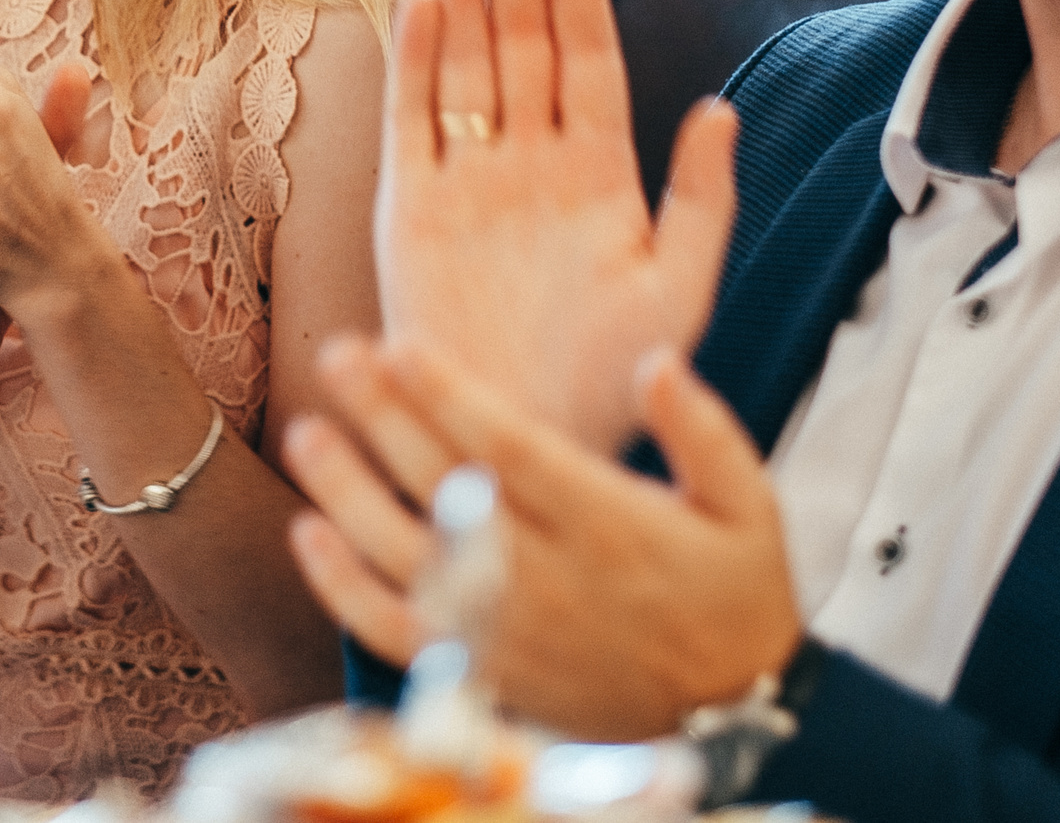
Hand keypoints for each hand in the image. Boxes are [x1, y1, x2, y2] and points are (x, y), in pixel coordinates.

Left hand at [288, 337, 802, 739]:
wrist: (733, 714)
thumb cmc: (735, 593)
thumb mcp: (751, 506)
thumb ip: (704, 431)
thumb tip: (654, 360)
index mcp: (608, 523)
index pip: (512, 448)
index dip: (450, 396)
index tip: (401, 344)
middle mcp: (548, 577)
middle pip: (445, 484)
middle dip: (384, 416)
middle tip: (337, 354)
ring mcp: (506, 629)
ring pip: (405, 556)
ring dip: (347, 493)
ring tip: (307, 433)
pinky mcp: (481, 671)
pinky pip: (395, 632)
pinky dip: (344, 589)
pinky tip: (309, 535)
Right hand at [381, 0, 737, 453]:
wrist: (518, 442)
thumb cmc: (606, 382)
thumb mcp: (678, 292)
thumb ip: (700, 200)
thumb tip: (717, 110)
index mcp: (598, 174)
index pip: (587, 58)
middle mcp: (529, 164)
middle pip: (521, 43)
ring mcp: (467, 181)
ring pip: (465, 64)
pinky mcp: (411, 208)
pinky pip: (411, 118)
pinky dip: (415, 61)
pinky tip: (422, 2)